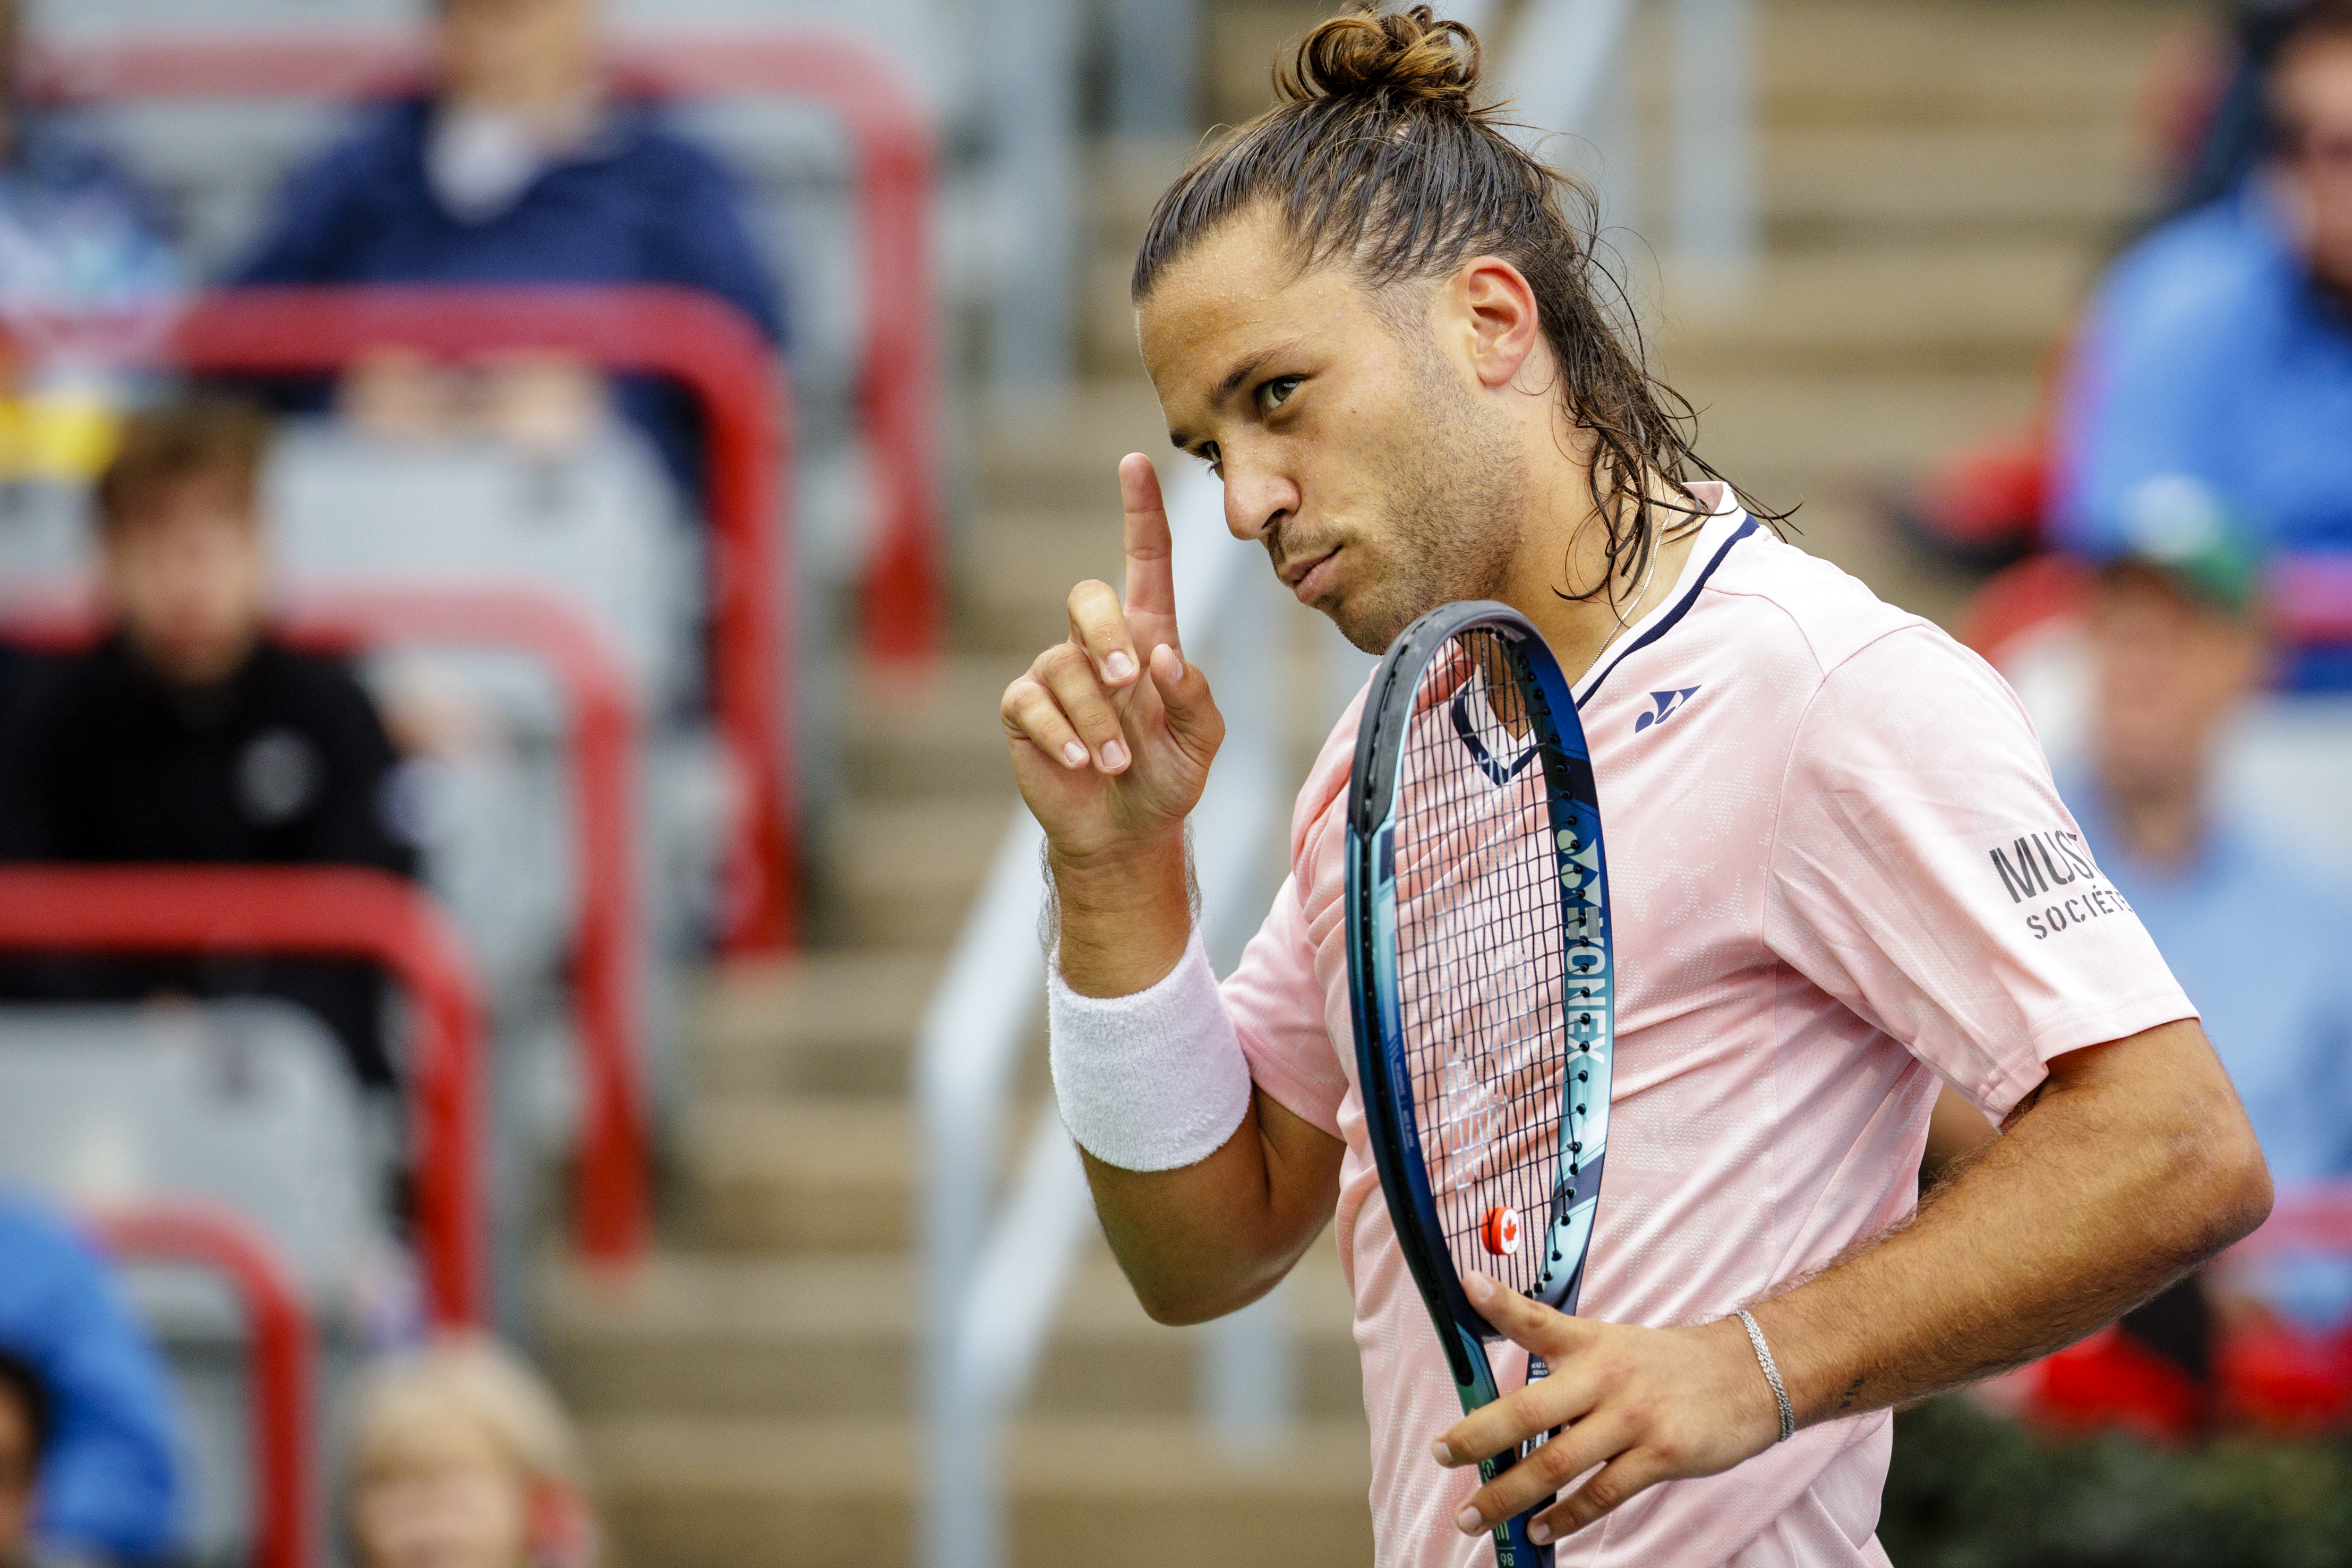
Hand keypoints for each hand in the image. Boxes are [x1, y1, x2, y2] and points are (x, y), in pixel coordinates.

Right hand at [1000, 454, 1223, 865]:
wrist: (1125, 833)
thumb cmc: (1168, 777)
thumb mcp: (1202, 741)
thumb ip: (1195, 696)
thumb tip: (1162, 654)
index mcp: (1148, 636)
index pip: (1146, 560)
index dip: (1141, 511)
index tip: (1135, 462)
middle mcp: (1098, 645)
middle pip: (1088, 597)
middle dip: (1106, 636)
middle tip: (1129, 685)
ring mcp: (1056, 675)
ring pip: (1064, 665)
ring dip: (1096, 719)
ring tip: (1116, 763)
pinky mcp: (1024, 709)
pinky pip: (1032, 702)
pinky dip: (1060, 733)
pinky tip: (1080, 761)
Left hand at [1433, 1272, 1783, 1544]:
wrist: (1749, 1374)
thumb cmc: (1667, 1367)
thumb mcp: (1613, 1345)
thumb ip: (1563, 1368)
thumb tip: (1509, 1412)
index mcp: (1590, 1343)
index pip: (1538, 1319)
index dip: (1501, 1302)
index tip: (1468, 1287)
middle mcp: (1605, 1376)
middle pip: (1528, 1410)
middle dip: (1477, 1437)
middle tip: (1441, 1455)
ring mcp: (1632, 1417)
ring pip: (1556, 1463)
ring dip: (1509, 1496)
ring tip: (1474, 1518)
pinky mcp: (1662, 1454)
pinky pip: (1602, 1493)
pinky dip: (1565, 1516)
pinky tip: (1539, 1529)